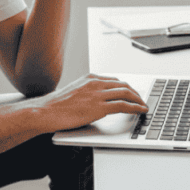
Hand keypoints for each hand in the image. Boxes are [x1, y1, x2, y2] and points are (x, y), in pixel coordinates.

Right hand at [31, 74, 147, 131]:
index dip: (126, 87)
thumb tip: (97, 100)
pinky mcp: (99, 107)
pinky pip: (123, 105)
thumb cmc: (56, 106)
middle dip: (135, 92)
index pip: (114, 80)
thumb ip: (87, 92)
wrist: (45, 111)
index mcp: (90, 78)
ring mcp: (98, 94)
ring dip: (138, 100)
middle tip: (141, 99)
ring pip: (126, 93)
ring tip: (143, 106)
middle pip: (123, 84)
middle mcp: (95, 83)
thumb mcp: (74, 92)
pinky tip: (140, 110)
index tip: (132, 92)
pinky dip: (135, 107)